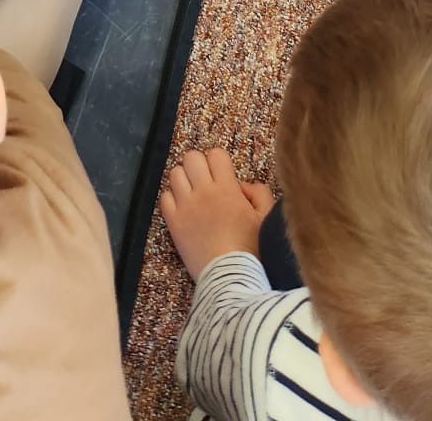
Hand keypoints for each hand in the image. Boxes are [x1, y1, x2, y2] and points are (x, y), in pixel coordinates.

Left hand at [160, 148, 275, 280]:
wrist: (231, 278)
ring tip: (193, 195)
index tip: (222, 175)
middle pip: (191, 158)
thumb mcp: (267, 218)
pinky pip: (165, 197)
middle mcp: (204, 192)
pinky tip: (183, 209)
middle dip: (199, 165)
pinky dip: (172, 199)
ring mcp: (186, 206)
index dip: (219, 162)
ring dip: (184, 180)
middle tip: (206, 182)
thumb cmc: (252, 249)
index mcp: (227, 188)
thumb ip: (259, 193)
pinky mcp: (173, 223)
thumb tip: (242, 185)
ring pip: (175, 174)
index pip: (215, 154)